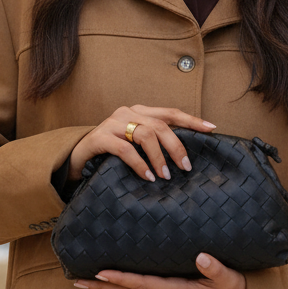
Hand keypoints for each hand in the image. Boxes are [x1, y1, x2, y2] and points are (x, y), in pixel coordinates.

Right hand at [67, 105, 215, 182]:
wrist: (76, 159)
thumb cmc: (112, 154)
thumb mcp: (135, 145)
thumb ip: (155, 143)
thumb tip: (186, 157)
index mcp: (140, 112)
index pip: (170, 113)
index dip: (192, 120)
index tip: (211, 129)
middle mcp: (127, 113)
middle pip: (160, 125)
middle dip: (176, 147)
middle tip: (186, 167)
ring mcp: (112, 123)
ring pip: (145, 134)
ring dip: (158, 157)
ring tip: (165, 176)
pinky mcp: (99, 138)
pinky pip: (125, 150)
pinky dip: (139, 164)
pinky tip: (148, 177)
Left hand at [74, 252, 246, 288]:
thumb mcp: (229, 279)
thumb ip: (215, 268)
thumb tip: (200, 256)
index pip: (144, 285)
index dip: (122, 279)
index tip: (101, 273)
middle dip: (104, 287)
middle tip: (77, 281)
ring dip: (109, 288)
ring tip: (86, 281)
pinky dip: (124, 287)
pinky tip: (114, 281)